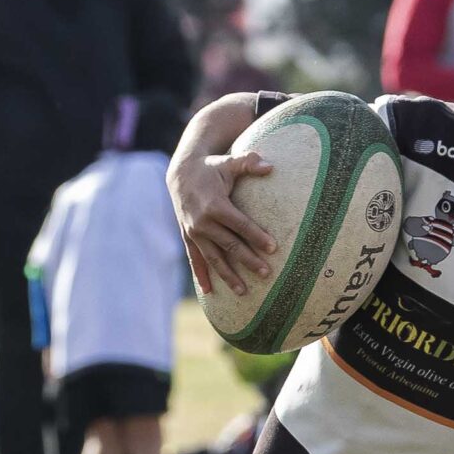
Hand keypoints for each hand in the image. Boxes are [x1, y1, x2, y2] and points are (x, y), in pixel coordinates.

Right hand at [170, 147, 276, 294]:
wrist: (181, 174)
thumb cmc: (211, 168)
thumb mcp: (229, 162)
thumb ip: (249, 163)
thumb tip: (270, 166)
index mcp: (215, 205)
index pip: (240, 224)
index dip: (256, 236)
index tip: (273, 248)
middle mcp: (203, 222)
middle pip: (230, 245)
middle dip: (248, 260)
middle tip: (266, 273)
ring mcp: (194, 232)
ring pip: (213, 257)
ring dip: (227, 275)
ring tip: (243, 291)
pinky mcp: (188, 237)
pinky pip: (195, 259)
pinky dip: (202, 275)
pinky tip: (210, 291)